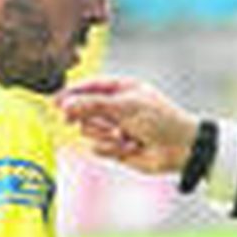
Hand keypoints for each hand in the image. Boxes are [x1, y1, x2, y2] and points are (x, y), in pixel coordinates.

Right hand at [57, 78, 199, 175]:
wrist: (180, 149)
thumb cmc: (160, 120)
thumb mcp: (126, 107)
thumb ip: (93, 105)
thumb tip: (64, 105)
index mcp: (121, 89)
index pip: (88, 87)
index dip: (71, 94)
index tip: (55, 102)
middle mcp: (115, 108)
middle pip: (83, 111)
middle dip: (91, 119)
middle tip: (97, 123)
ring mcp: (114, 128)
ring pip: (88, 132)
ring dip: (105, 135)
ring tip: (124, 136)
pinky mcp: (115, 148)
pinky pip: (97, 149)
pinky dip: (111, 149)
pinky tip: (130, 147)